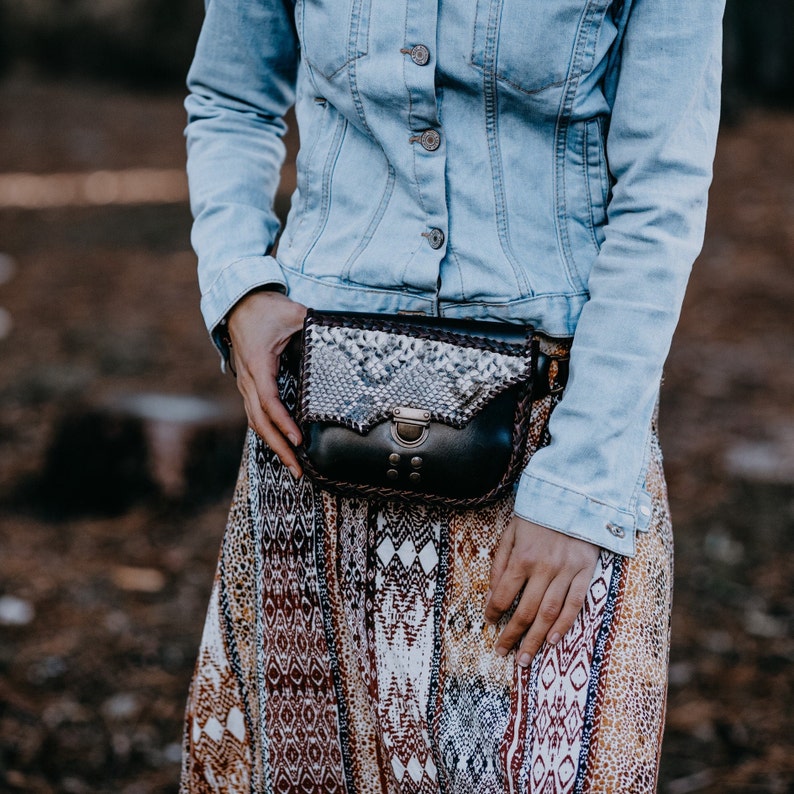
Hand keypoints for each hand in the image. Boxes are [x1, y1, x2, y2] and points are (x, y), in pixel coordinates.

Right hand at [226, 290, 307, 475]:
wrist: (240, 302)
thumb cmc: (267, 309)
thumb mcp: (294, 314)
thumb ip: (314, 325)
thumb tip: (337, 334)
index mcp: (259, 365)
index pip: (270, 402)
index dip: (284, 423)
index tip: (299, 440)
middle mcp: (248, 380)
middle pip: (260, 421)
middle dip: (279, 447)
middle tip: (297, 469)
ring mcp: (246, 384)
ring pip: (256, 422)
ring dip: (273, 445)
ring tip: (292, 466)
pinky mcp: (250, 385)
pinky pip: (257, 414)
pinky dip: (269, 432)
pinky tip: (283, 445)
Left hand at [485, 516, 599, 665]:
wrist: (574, 497)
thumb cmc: (537, 516)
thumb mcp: (511, 533)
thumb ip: (500, 564)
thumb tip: (491, 596)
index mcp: (521, 557)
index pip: (503, 594)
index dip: (494, 613)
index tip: (489, 624)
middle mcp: (543, 568)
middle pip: (525, 611)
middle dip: (512, 636)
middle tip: (504, 654)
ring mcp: (566, 572)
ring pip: (549, 613)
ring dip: (536, 639)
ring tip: (525, 659)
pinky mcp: (585, 572)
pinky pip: (574, 604)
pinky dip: (564, 625)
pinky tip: (553, 641)